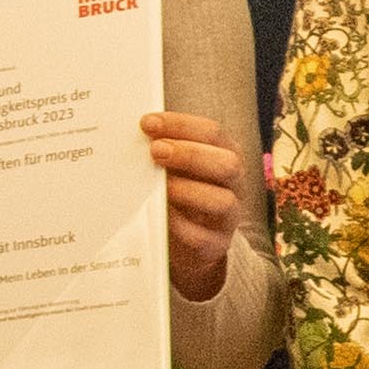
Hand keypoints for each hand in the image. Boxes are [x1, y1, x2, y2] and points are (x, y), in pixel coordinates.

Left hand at [144, 111, 247, 302]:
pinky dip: (181, 225)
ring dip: (189, 190)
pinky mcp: (215, 246)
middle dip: (190, 154)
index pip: (212, 133)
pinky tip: (161, 215)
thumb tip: (134, 132)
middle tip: (155, 151)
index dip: (181, 125)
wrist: (189, 243)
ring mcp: (228, 217)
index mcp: (225, 156)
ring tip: (160, 185)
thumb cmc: (180, 194)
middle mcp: (234, 185)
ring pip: (224, 201)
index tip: (147, 123)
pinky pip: (203, 237)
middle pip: (228, 164)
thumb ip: (164, 150)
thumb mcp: (176, 168)